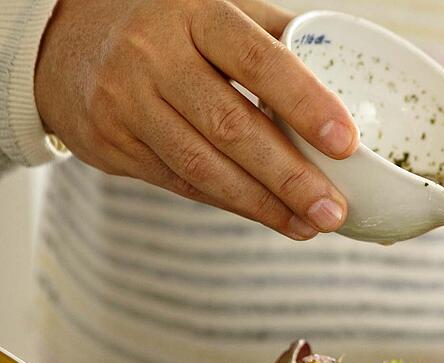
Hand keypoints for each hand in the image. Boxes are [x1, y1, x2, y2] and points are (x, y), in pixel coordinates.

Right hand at [34, 0, 358, 239]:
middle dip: (290, 176)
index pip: (257, 60)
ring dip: (263, 204)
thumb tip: (341, 84)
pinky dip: (231, 203)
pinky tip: (269, 216)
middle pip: (231, 126)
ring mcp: (126, 102)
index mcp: (196, 14)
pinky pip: (180, 182)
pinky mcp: (112, 143)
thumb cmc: (164, 24)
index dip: (305, 103)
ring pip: (203, 165)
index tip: (346, 143)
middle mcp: (154, 56)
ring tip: (310, 225)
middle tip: (334, 210)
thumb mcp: (215, 9)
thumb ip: (272, 40)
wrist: (62, 37)